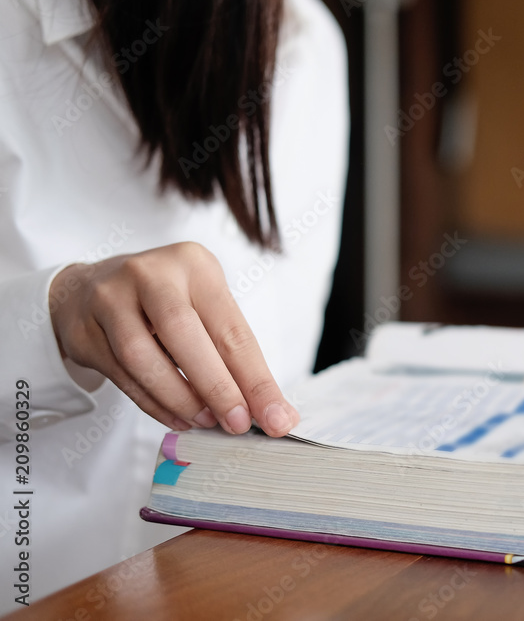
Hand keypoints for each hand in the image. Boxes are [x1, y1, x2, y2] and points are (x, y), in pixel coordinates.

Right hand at [49, 242, 298, 436]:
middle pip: (183, 333)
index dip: (256, 378)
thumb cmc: (165, 303)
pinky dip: (153, 403)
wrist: (89, 289)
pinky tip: (177, 419)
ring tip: (205, 422)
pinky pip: (121, 374)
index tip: (276, 417)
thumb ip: (233, 356)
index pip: (231, 327)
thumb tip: (272, 411)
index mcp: (194, 263)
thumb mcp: (204, 310)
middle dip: (216, 386)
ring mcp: (109, 297)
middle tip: (237, 424)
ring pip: (142, 356)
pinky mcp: (83, 327)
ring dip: (179, 398)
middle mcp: (150, 273)